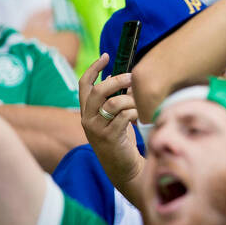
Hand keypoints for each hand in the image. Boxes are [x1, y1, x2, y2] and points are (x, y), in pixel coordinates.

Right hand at [79, 54, 144, 191]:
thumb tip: (117, 77)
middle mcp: (87, 119)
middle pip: (97, 91)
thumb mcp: (112, 117)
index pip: (83, 85)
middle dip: (116, 81)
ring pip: (113, 103)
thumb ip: (111, 100)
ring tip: (140, 102)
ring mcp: (97, 129)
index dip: (93, 68)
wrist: (122, 168)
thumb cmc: (120, 139)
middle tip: (132, 77)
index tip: (105, 56)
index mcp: (87, 112)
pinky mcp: (110, 138)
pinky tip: (141, 116)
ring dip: (130, 99)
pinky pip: (124, 116)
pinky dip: (136, 112)